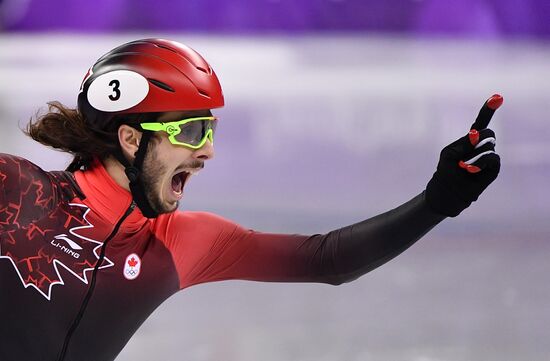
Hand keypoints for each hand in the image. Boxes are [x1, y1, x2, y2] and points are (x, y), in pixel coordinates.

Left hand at [425, 94, 502, 216]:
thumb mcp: (450, 153)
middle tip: (473, 141)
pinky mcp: (493, 169)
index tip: (497, 97)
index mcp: (469, 140)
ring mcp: (488, 157)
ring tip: (463, 166)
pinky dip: (480, 162)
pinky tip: (470, 169)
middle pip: (489, 132)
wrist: (448, 190)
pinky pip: (492, 158)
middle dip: (481, 135)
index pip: (481, 122)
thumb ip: (464, 142)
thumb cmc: (446, 170)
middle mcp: (481, 147)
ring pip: (489, 145)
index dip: (488, 110)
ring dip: (474, 154)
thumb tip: (476, 133)